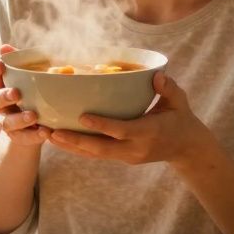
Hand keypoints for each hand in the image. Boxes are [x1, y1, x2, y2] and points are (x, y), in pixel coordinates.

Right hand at [0, 44, 52, 146]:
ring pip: (4, 121)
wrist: (38, 121)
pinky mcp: (15, 136)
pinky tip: (45, 131)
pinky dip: (32, 135)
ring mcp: (3, 120)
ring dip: (18, 119)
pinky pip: (20, 137)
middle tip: (16, 93)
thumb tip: (5, 47)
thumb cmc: (33, 90)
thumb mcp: (31, 74)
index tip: (0, 65)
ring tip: (33, 116)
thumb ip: (21, 61)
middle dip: (3, 96)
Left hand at [48, 72, 211, 167]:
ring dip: (70, 146)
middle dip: (74, 141)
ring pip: (94, 154)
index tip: (82, 117)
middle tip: (51, 132)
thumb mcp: (180, 101)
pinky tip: (60, 140)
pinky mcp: (122, 158)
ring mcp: (127, 156)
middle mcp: (135, 148)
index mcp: (149, 132)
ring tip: (47, 136)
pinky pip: (97, 154)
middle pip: (100, 148)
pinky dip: (78, 148)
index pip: (121, 130)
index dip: (102, 125)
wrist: (187, 148)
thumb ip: (168, 89)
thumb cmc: (181, 118)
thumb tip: (156, 76)